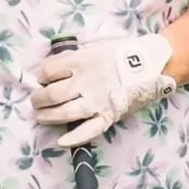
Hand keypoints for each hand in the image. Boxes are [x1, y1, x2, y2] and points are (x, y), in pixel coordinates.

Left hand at [33, 35, 175, 148]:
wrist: (152, 63)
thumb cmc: (122, 52)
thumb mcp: (94, 47)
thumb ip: (73, 57)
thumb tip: (49, 69)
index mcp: (81, 62)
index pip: (49, 71)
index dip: (41, 76)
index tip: (41, 79)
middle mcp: (85, 82)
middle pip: (52, 93)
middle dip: (38, 98)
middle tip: (36, 100)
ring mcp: (96, 101)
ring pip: (64, 112)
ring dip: (48, 116)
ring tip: (41, 115)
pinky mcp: (108, 115)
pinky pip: (89, 130)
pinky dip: (74, 138)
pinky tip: (61, 141)